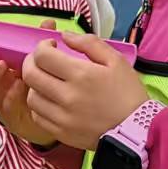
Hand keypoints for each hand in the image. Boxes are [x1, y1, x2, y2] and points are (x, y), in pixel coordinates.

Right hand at [0, 41, 56, 145]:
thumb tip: (47, 24)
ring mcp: (2, 104)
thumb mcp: (39, 63)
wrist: (57, 118)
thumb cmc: (43, 89)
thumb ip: (40, 44)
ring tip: (3, 65)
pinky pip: (6, 106)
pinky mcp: (13, 118)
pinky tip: (19, 84)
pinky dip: (11, 93)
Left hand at [20, 32, 148, 150]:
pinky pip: (37, 116)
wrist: (137, 130)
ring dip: (35, 85)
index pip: (42, 55)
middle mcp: (67, 96)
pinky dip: (39, 105)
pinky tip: (50, 100)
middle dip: (31, 61)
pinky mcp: (61, 133)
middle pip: (30, 74)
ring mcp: (62, 117)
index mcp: (81, 75)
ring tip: (47, 81)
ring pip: (31, 96)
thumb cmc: (128, 93)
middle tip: (42, 60)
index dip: (42, 46)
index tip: (51, 46)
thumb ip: (89, 43)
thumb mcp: (116, 61)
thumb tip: (65, 36)